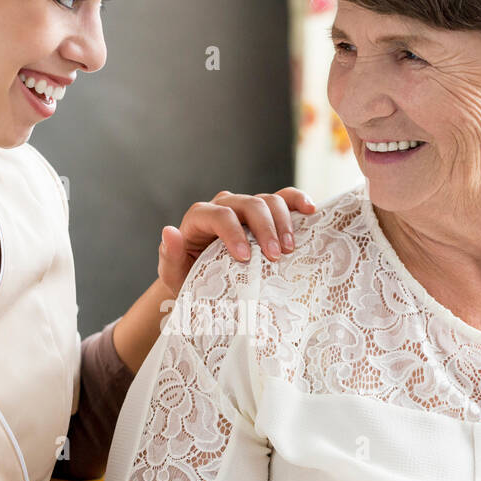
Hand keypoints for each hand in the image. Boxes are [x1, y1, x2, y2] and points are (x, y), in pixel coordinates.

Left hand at [157, 187, 316, 294]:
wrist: (202, 282)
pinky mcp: (264, 213)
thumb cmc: (187, 278)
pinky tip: (311, 211)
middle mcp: (223, 206)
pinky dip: (298, 201)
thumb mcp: (173, 273)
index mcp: (199, 217)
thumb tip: (169, 232)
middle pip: (248, 205)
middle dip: (264, 229)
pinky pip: (284, 198)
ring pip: (268, 200)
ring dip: (283, 222)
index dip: (234, 233)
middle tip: (275, 257)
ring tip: (289, 249)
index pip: (219, 215)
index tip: (245, 258)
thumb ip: (170, 254)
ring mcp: (245, 207)